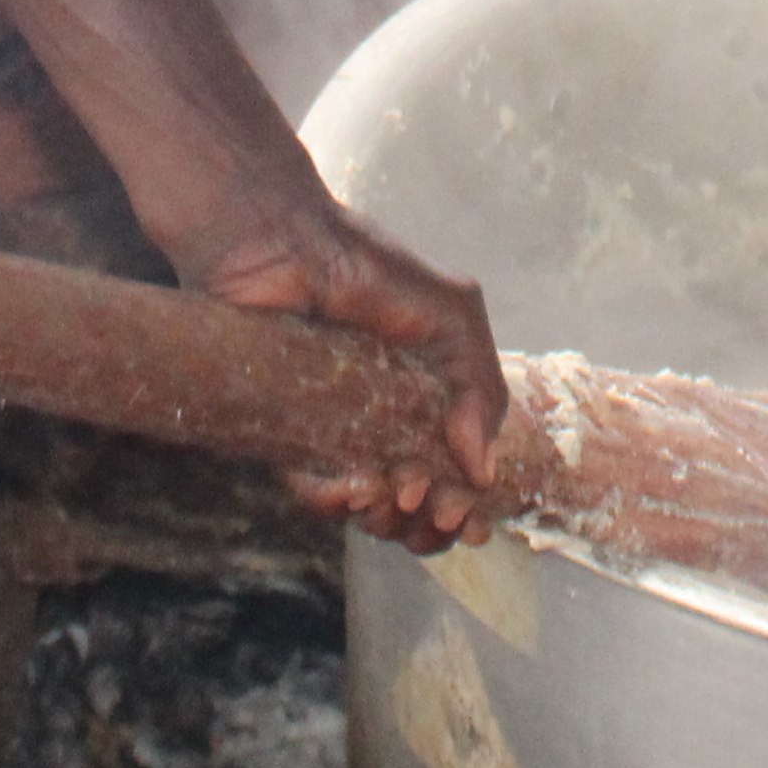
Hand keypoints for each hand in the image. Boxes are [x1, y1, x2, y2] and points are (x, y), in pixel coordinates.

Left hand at [181, 187, 505, 550]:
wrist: (282, 245)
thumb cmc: (369, 269)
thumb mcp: (451, 314)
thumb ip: (479, 386)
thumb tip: (484, 472)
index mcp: (426, 402)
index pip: (453, 475)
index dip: (464, 505)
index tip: (470, 517)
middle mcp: (382, 425)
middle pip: (412, 507)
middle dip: (428, 523)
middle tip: (432, 505)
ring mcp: (334, 434)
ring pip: (366, 507)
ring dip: (386, 515)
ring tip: (397, 487)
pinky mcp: (286, 436)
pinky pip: (312, 490)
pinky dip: (335, 500)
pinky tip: (355, 485)